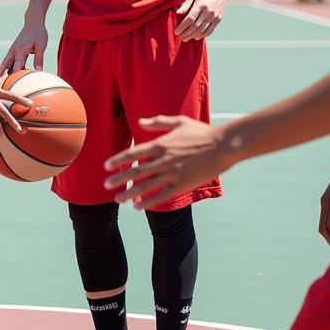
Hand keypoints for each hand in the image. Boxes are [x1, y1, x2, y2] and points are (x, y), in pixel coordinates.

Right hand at [0, 19, 48, 75]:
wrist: (33, 23)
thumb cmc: (38, 34)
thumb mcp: (41, 46)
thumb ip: (39, 58)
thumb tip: (39, 71)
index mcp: (20, 50)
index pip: (16, 65)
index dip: (14, 74)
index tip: (11, 83)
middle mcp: (14, 51)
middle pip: (6, 65)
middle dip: (1, 73)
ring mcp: (13, 50)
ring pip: (6, 63)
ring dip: (2, 71)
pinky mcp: (15, 50)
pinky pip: (10, 60)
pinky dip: (7, 67)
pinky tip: (7, 74)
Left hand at [103, 115, 227, 209]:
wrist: (223, 145)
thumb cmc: (202, 132)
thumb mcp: (179, 122)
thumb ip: (159, 121)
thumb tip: (141, 122)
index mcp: (161, 144)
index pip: (134, 153)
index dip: (119, 160)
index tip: (107, 166)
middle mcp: (164, 159)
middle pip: (136, 171)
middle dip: (119, 179)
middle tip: (106, 185)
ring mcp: (173, 173)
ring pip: (146, 186)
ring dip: (130, 193)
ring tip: (118, 199)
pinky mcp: (183, 184)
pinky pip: (162, 196)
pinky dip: (148, 202)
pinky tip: (138, 207)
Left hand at [174, 0, 231, 40]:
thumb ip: (185, 4)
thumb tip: (177, 13)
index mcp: (200, 4)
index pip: (190, 19)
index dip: (182, 27)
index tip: (176, 32)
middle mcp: (208, 11)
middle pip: (195, 26)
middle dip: (186, 33)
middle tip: (180, 37)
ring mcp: (214, 16)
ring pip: (202, 30)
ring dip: (193, 36)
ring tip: (186, 38)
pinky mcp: (218, 19)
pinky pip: (210, 30)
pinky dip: (203, 35)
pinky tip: (196, 37)